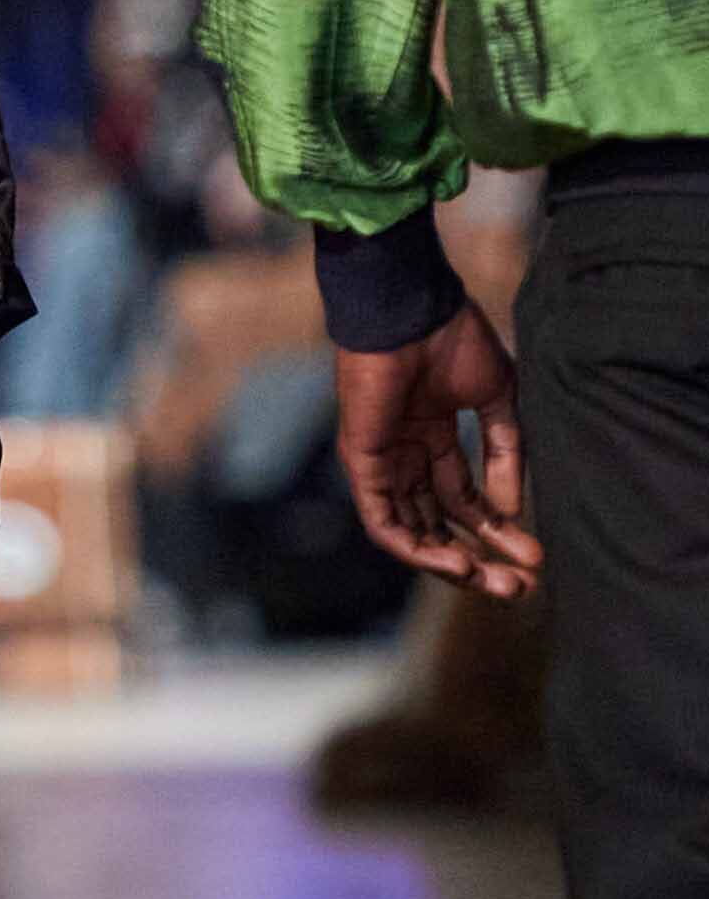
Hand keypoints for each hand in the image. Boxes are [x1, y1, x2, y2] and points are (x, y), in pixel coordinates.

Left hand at [335, 304, 538, 597]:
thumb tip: (513, 509)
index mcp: (433, 437)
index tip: (535, 557)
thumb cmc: (453, 340)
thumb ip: (505, 454)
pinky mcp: (363, 465)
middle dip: (481, 558)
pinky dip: (418, 549)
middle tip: (519, 587)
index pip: (464, 501)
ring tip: (495, 584)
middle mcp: (406, 454)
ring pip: (414, 533)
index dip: (498, 531)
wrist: (413, 311)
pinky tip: (457, 565)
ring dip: (454, 564)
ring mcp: (383, 462)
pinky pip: (384, 523)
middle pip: (441, 524)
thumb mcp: (496, 400)